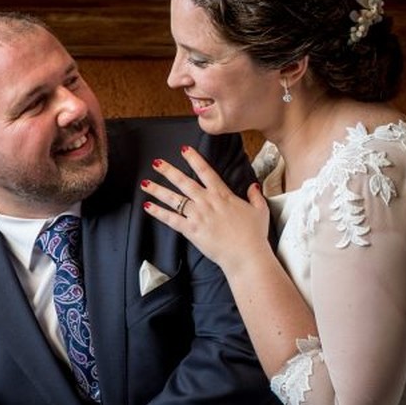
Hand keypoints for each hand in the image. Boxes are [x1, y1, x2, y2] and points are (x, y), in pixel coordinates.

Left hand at [142, 146, 269, 273]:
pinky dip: (158, 213)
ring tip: (145, 183)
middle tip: (157, 162)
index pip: (206, 171)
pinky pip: (170, 219)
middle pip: (184, 182)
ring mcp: (198, 215)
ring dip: (158, 190)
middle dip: (168, 171)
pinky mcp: (191, 230)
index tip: (184, 150)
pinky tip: (147, 207)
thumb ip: (255, 196)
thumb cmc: (254, 235)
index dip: (194, 159)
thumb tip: (253, 186)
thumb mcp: (260, 211)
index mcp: (222, 195)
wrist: (246, 254)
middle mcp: (207, 202)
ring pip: (173, 199)